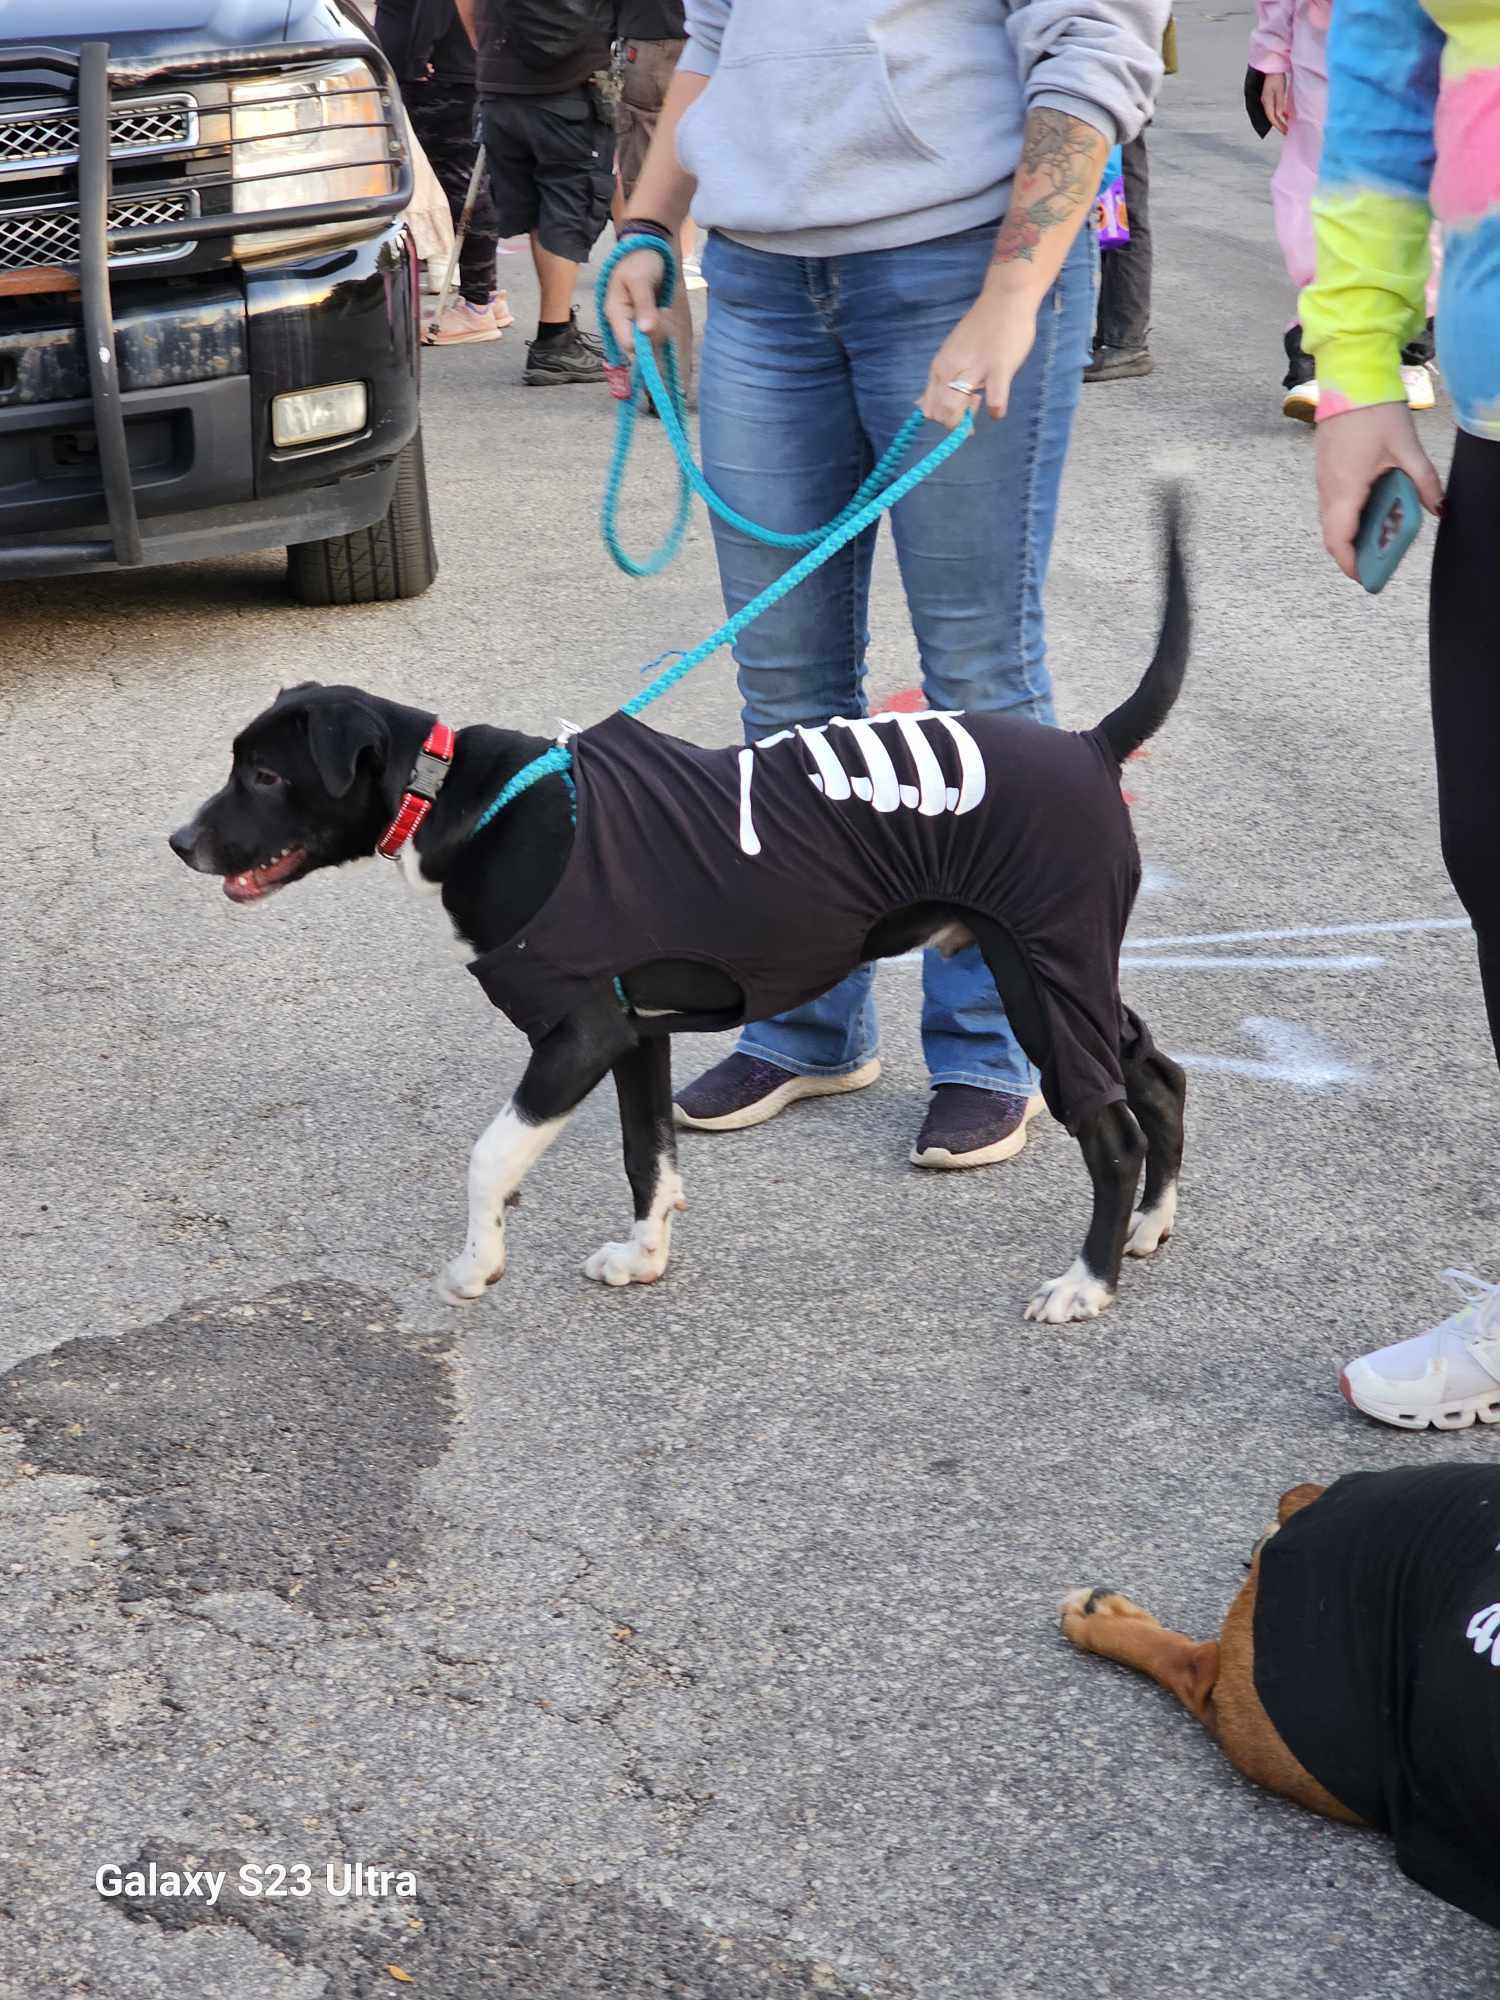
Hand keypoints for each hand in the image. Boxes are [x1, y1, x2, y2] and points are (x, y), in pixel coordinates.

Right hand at [603, 244, 669, 358]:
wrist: (645, 247)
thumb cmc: (639, 260)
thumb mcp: (640, 280)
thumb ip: (644, 305)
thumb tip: (646, 331)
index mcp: (615, 313)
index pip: (627, 343)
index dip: (644, 342)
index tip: (657, 325)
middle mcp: (623, 322)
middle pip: (640, 345)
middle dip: (656, 333)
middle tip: (663, 312)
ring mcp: (633, 322)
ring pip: (650, 341)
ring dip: (662, 329)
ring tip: (664, 309)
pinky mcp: (644, 320)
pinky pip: (655, 333)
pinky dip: (664, 326)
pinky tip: (664, 311)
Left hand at [921, 282, 1040, 428]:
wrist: (1005, 300)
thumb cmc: (982, 330)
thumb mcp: (951, 355)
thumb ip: (938, 380)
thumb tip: (920, 405)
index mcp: (938, 368)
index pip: (927, 409)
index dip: (941, 418)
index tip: (957, 410)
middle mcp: (949, 369)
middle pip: (938, 413)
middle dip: (953, 423)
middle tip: (972, 406)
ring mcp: (973, 369)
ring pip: (953, 409)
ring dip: (966, 420)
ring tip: (982, 404)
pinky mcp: (999, 368)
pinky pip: (994, 400)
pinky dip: (996, 411)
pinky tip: (999, 407)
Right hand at [1261, 72, 1289, 133]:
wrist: (1272, 66)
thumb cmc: (1276, 76)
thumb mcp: (1280, 89)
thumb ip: (1279, 102)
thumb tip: (1280, 115)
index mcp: (1267, 101)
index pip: (1272, 118)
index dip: (1278, 126)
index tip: (1285, 131)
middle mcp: (1265, 102)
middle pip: (1272, 118)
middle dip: (1279, 125)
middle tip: (1287, 131)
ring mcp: (1267, 100)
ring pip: (1273, 114)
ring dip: (1280, 120)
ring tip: (1286, 125)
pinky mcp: (1270, 97)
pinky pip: (1274, 109)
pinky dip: (1280, 113)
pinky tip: (1285, 115)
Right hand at [1315, 402, 1443, 578]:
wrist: (1351, 379)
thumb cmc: (1374, 412)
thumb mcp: (1407, 448)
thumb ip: (1424, 480)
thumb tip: (1438, 508)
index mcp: (1346, 488)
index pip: (1339, 540)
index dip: (1350, 563)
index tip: (1366, 575)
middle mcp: (1329, 489)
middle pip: (1332, 535)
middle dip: (1351, 553)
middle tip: (1375, 561)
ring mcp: (1323, 479)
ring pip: (1330, 520)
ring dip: (1348, 534)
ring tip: (1375, 538)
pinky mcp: (1325, 469)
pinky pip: (1331, 504)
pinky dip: (1346, 516)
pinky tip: (1369, 509)